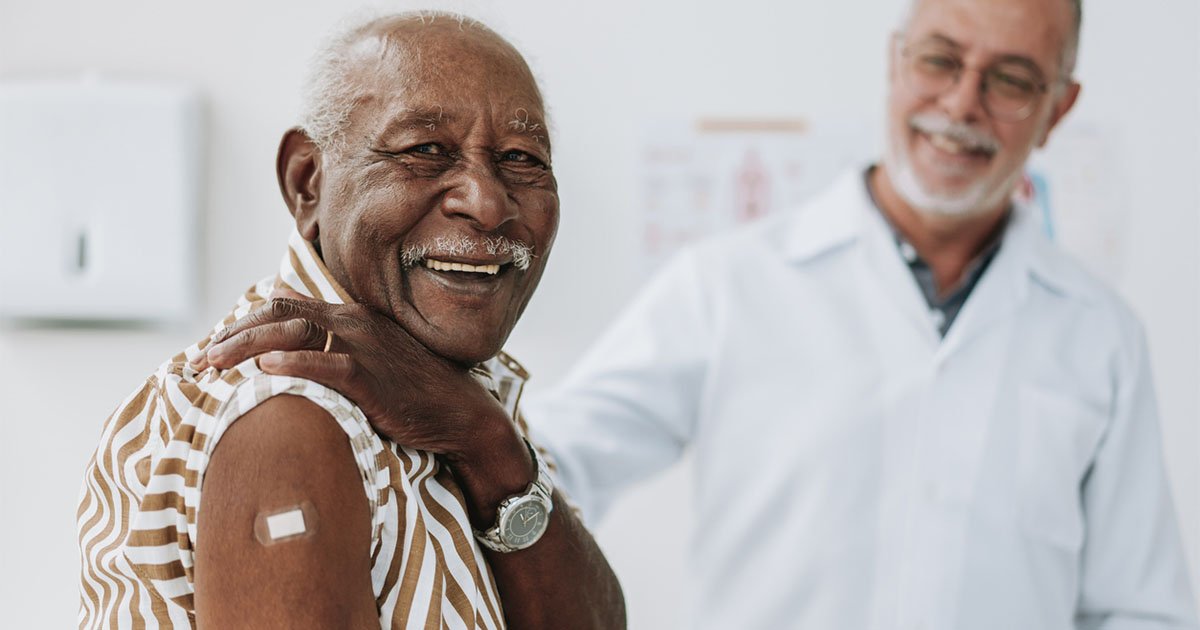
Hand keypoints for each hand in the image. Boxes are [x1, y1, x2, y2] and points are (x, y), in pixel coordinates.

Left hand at [195, 288, 519, 463]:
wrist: (460, 413)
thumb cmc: (413, 392)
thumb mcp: (371, 360)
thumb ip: (332, 348)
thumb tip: (283, 343)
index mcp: (350, 316)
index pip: (283, 305)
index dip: (242, 323)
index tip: (211, 346)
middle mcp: (353, 322)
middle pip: (278, 313)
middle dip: (232, 334)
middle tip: (199, 360)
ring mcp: (363, 346)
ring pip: (293, 333)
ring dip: (247, 346)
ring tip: (213, 363)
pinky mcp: (372, 376)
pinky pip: (327, 364)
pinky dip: (294, 362)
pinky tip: (266, 368)